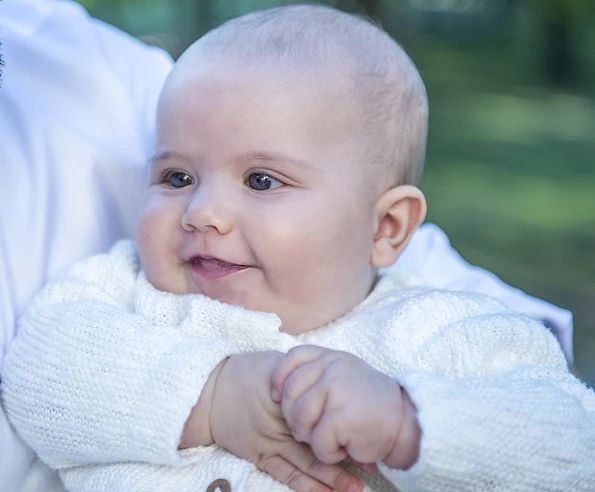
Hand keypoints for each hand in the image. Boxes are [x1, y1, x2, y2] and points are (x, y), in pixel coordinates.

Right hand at [210, 351, 363, 491]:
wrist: (207, 392)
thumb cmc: (245, 373)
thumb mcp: (275, 365)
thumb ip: (302, 374)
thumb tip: (330, 379)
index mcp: (290, 396)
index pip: (324, 413)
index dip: (346, 426)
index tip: (369, 432)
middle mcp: (282, 422)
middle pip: (319, 443)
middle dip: (345, 458)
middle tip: (371, 468)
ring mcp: (270, 442)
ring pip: (305, 463)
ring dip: (331, 478)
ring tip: (355, 488)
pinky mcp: (259, 456)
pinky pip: (285, 474)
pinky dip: (305, 486)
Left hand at [271, 346, 420, 469]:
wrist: (405, 423)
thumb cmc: (370, 404)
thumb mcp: (344, 375)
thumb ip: (318, 374)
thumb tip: (280, 389)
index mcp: (331, 357)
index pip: (293, 358)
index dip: (279, 379)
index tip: (276, 397)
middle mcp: (331, 367)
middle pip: (290, 393)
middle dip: (294, 418)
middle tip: (311, 430)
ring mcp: (335, 389)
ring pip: (299, 419)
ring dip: (311, 438)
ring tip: (330, 439)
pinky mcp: (339, 416)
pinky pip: (317, 442)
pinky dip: (328, 453)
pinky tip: (345, 447)